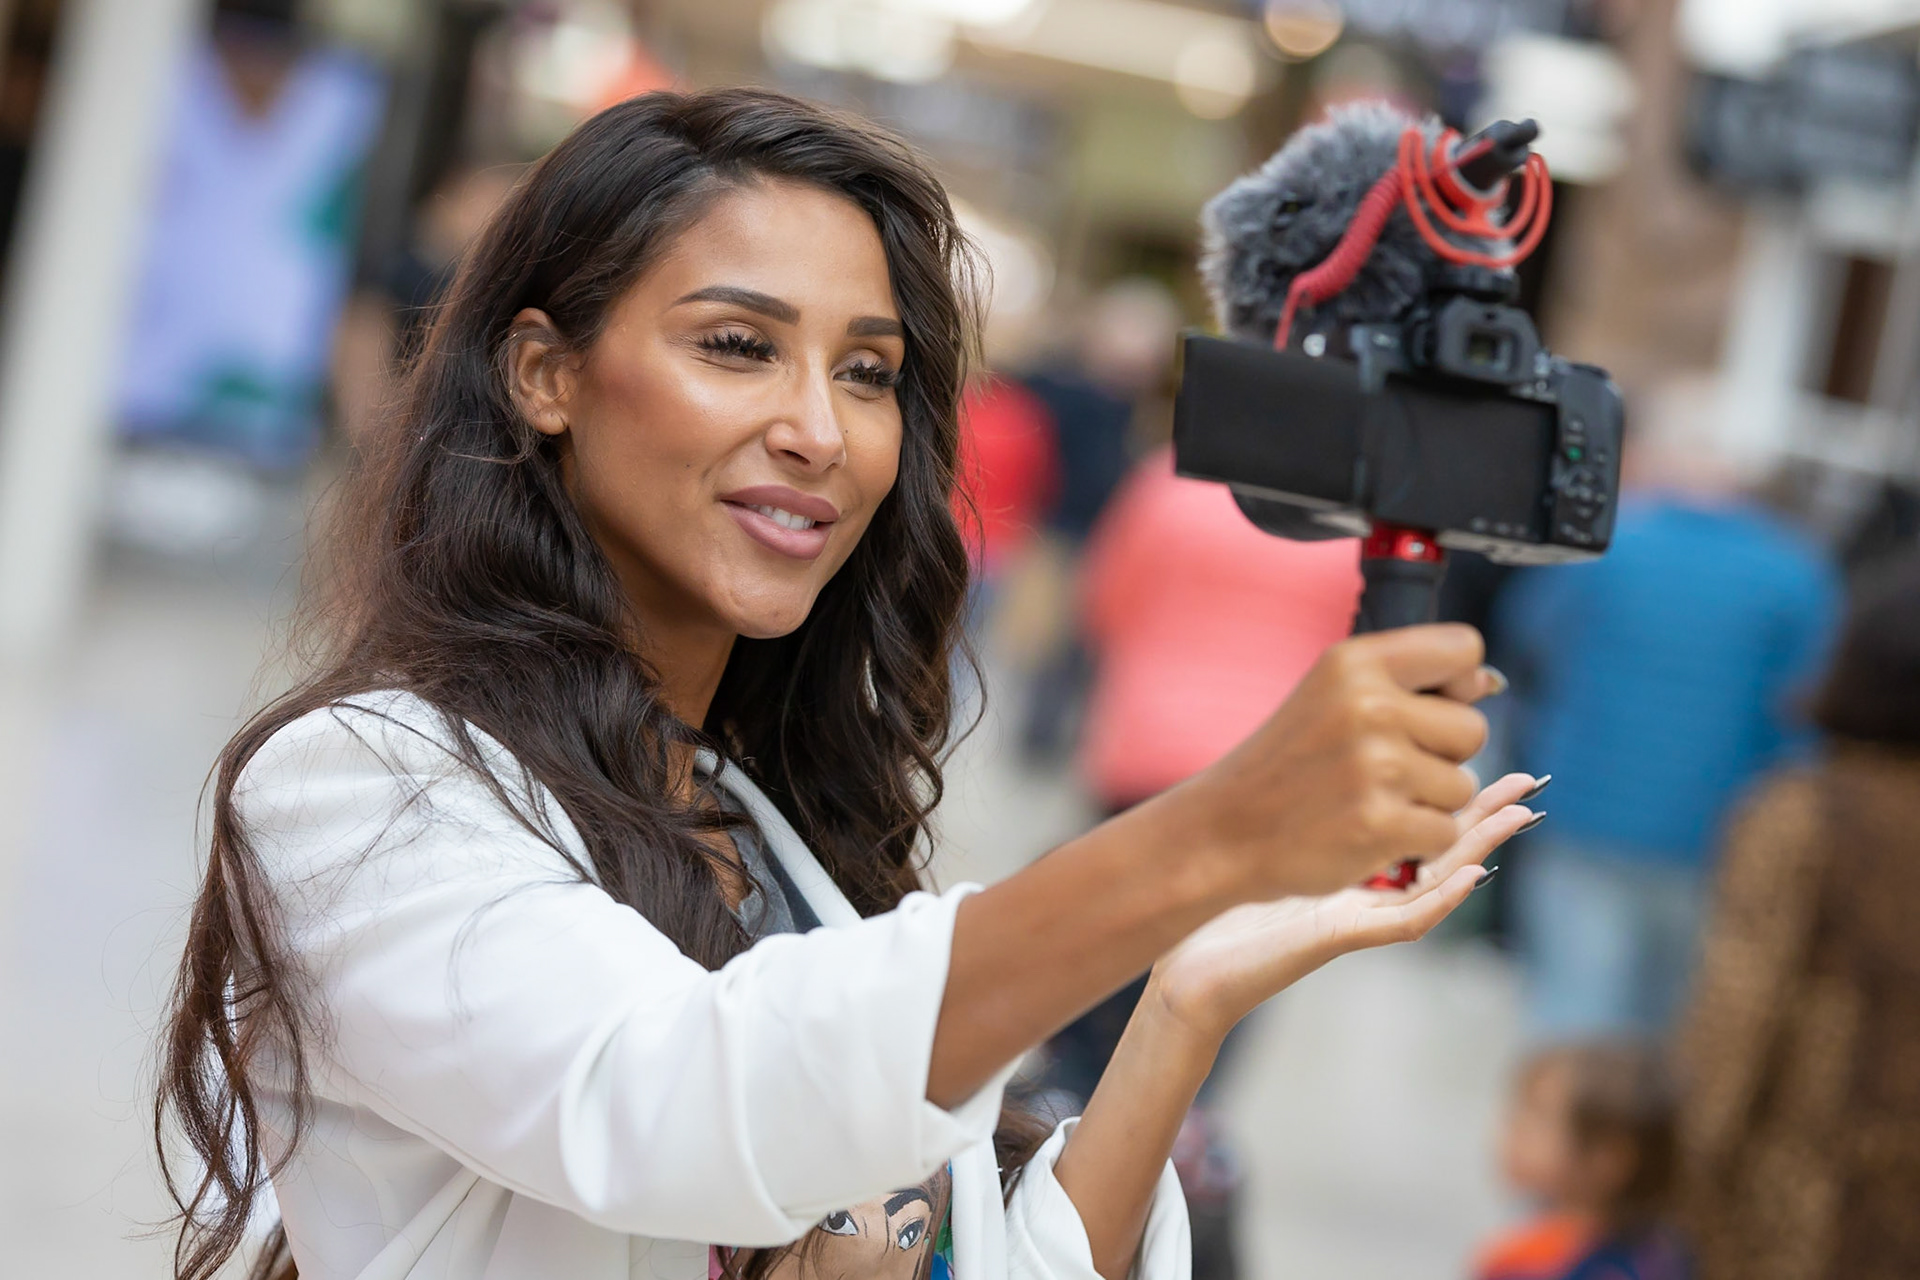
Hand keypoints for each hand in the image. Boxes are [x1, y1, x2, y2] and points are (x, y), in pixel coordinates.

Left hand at [1145, 771, 1539, 1044]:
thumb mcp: (1273, 838)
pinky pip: (1404, 918)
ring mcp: (1359, 913)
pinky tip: (1472, 873)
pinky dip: (1441, 897)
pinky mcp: (1339, 936)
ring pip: (1438, 881)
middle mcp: (1368, 887)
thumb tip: (1327, 733)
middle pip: (1444, 845)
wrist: (1191, 956)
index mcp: (1357, 858)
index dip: (1459, 786)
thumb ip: (1308, 798)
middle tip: (1530, 783)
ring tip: (1520, 817)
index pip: (1420, 816)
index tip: (1489, 752)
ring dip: (1482, 847)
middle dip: (1489, 814)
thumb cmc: (1223, 897)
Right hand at [1150, 624, 1497, 900]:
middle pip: (1473, 729)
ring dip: (1427, 803)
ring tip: (1368, 800)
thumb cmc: (1286, 764)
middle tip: (1382, 768)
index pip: (1464, 649)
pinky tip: (1369, 831)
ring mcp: (1377, 767)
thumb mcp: (1330, 694)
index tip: (1424, 709)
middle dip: (1441, 756)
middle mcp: (1370, 706)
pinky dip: (1416, 841)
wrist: (1225, 830)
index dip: (1457, 684)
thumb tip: (1488, 683)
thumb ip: (1404, 682)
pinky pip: (1445, 831)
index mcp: (1356, 662)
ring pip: (1462, 787)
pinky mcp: (1381, 824)